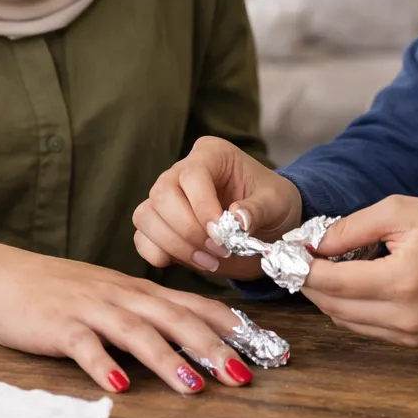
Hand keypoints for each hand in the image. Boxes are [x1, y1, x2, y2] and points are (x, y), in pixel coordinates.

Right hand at [0, 241, 257, 395]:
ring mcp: (91, 309)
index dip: (230, 324)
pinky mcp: (59, 326)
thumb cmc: (60, 291)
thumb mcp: (112, 295)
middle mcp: (122, 295)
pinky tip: (121, 387)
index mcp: (139, 290)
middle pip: (175, 319)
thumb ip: (147, 311)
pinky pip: (85, 346)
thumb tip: (191, 333)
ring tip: (194, 386)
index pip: (194, 304)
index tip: (265, 345)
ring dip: (167, 360)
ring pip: (137, 332)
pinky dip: (104, 366)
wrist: (1, 275)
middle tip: (244, 374)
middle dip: (213, 347)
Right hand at [133, 136, 302, 279]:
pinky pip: (141, 237)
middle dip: (188, 230)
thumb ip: (258, 209)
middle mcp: (181, 171)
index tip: (223, 235)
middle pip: (162, 195)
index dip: (202, 207)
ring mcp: (165, 197)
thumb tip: (237, 220)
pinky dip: (157, 254)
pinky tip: (187, 262)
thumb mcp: (276, 202)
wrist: (267, 225)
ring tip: (209, 261)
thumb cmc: (272, 203)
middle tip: (219, 252)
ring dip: (175, 245)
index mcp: (211, 154)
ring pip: (146, 216)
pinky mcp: (159, 224)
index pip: (192, 174)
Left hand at [300, 196, 417, 346]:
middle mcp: (402, 318)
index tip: (284, 251)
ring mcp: (408, 336)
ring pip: (345, 321)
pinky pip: (366, 327)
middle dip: (309, 282)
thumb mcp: (405, 211)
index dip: (300, 267)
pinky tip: (354, 281)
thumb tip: (313, 244)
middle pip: (332, 306)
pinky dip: (351, 306)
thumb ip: (352, 227)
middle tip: (299, 256)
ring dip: (328, 295)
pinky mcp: (413, 342)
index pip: (330, 283)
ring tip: (327, 265)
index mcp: (401, 282)